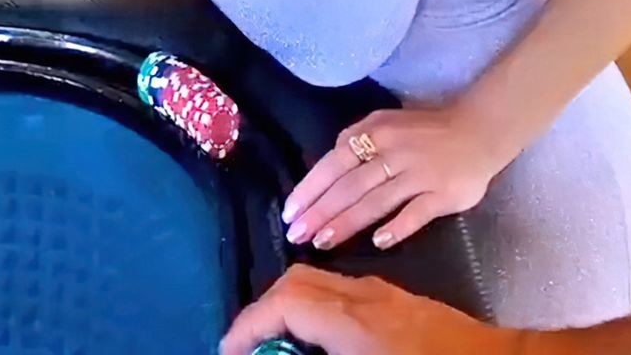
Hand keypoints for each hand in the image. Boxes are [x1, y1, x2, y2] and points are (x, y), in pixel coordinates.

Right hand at [221, 267, 506, 354]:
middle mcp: (367, 299)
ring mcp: (388, 298)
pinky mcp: (403, 306)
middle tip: (246, 346)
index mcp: (357, 324)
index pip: (286, 303)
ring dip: (291, 304)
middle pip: (300, 283)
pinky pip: (344, 293)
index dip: (249, 324)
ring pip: (323, 284)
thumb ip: (323, 353)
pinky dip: (317, 308)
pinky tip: (320, 336)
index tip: (227, 348)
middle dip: (265, 310)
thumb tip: (289, 351)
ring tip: (275, 339)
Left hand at [283, 103, 500, 254]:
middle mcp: (393, 152)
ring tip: (323, 242)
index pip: (335, 163)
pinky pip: (415, 213)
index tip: (290, 212)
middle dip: (320, 212)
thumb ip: (358, 141)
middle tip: (297, 235)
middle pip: (350, 186)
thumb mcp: (386, 122)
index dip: (311, 189)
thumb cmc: (424, 129)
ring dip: (347, 222)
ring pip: (376, 201)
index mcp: (376, 132)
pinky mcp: (442, 194)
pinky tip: (379, 242)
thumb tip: (328, 167)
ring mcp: (418, 174)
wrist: (478, 130)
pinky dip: (397, 227)